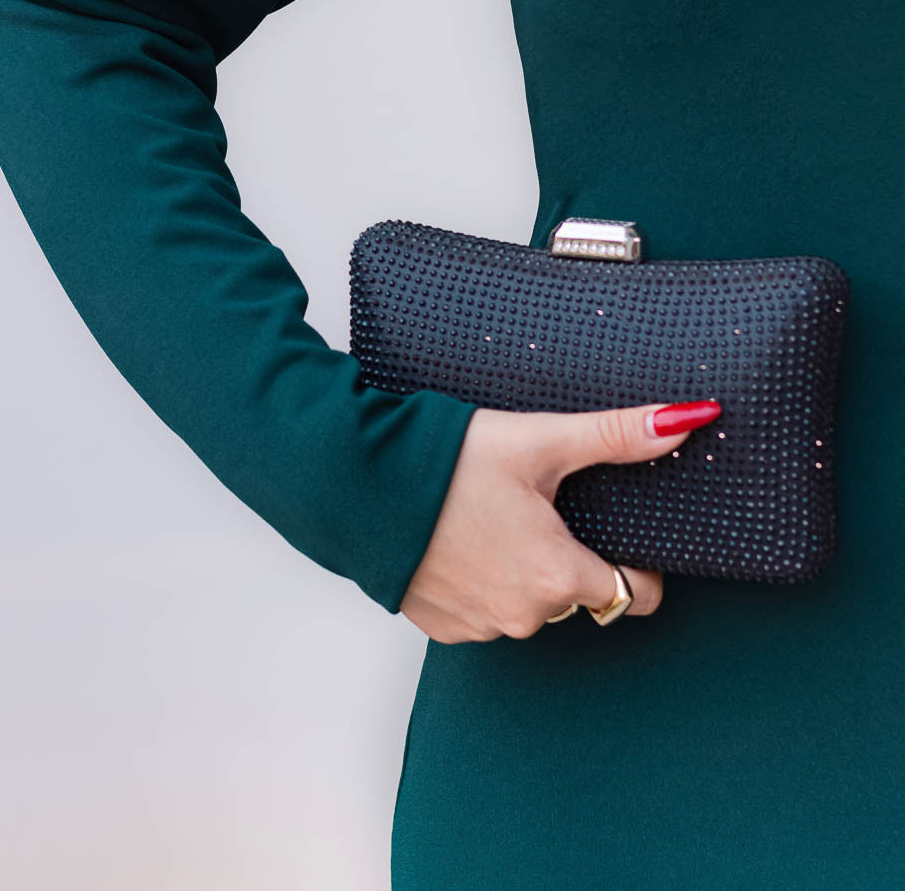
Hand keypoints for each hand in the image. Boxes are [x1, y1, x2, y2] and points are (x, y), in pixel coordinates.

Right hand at [400, 397, 720, 641]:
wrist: (357, 482)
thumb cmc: (448, 462)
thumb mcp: (541, 439)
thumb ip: (618, 435)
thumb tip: (688, 421)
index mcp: (558, 575)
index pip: (635, 595)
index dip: (636, 563)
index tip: (615, 529)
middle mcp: (524, 614)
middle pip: (578, 593)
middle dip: (570, 554)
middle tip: (542, 502)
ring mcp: (481, 625)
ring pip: (530, 602)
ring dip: (524, 569)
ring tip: (497, 514)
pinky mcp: (443, 626)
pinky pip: (485, 610)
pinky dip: (483, 580)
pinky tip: (464, 537)